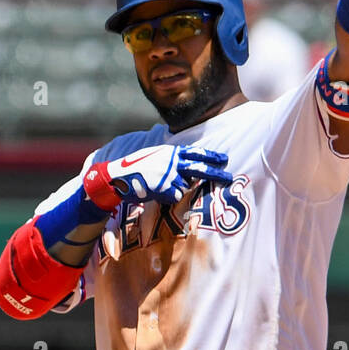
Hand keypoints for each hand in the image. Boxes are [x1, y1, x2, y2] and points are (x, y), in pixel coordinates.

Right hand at [84, 144, 232, 210]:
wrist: (118, 176)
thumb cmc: (136, 169)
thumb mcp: (155, 157)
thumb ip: (171, 160)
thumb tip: (186, 168)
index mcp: (171, 152)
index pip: (196, 152)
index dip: (211, 156)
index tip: (224, 159)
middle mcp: (172, 161)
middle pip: (200, 168)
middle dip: (216, 173)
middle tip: (230, 178)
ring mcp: (169, 175)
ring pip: (184, 187)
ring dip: (176, 189)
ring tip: (160, 186)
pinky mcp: (164, 188)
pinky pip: (175, 197)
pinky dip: (168, 198)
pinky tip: (156, 193)